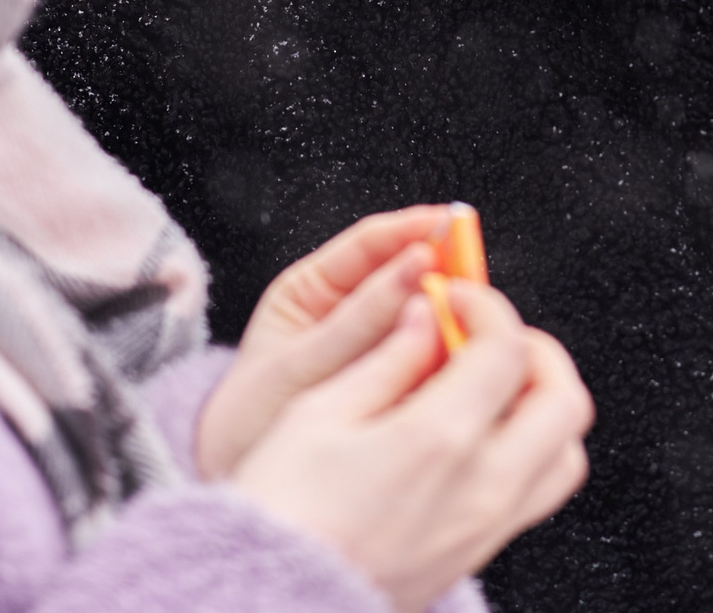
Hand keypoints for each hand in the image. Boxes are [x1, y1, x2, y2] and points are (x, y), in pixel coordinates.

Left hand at [196, 206, 450, 480]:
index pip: (374, 242)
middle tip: (477, 280)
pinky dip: (446, 363)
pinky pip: (427, 364)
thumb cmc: (250, 420)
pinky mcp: (396, 388)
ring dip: (450, 321)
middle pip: (408, 277)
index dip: (416, 228)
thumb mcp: (297, 366)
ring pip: (424, 321)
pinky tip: (463, 368)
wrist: (236, 487)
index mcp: (314, 289)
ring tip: (475, 324)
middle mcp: (349, 312)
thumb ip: (358, 321)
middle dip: (444, 275)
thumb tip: (419, 267)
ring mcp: (375, 349)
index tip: (453, 224)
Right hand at [231, 281, 593, 612]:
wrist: (270, 601)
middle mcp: (482, 486)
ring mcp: (487, 526)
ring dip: (544, 405)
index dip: (485, 307)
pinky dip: (533, 449)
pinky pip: (539, 492)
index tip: (453, 298)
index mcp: (439, 438)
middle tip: (486, 335)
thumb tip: (424, 316)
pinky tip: (479, 436)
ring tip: (493, 385)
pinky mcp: (478, 553)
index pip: (506, 348)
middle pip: (564, 399)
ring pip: (566, 452)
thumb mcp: (318, 413)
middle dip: (535, 350)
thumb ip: (386, 358)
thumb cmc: (281, 510)